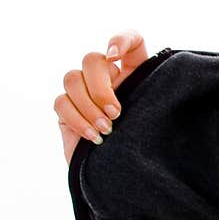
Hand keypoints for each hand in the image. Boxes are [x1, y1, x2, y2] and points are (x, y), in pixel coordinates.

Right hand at [55, 30, 148, 164]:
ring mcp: (84, 94)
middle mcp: (107, 79)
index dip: (122, 39)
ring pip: (72, 78)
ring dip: (89, 105)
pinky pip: (61, 103)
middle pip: (92, 59)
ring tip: (107, 130)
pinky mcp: (66, 112)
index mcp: (134, 73)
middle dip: (101, 87)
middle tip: (116, 113)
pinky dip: (77, 120)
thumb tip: (122, 73)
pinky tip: (94, 137)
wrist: (127, 180)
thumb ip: (150, 92)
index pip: (131, 41)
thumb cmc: (149, 147)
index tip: (116, 58)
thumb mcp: (156, 117)